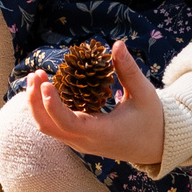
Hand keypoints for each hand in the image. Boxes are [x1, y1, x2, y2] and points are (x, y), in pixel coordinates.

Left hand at [24, 40, 166, 167]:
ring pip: (48, 127)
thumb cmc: (152, 120)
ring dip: (37, 103)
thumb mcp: (144, 93)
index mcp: (101, 133)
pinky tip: (45, 87)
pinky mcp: (78, 138)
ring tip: (36, 77)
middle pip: (48, 126)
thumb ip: (128, 70)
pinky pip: (54, 125)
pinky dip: (45, 107)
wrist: (155, 147)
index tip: (45, 83)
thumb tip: (117, 45)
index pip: (68, 123)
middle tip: (36, 73)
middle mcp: (85, 141)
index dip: (53, 104)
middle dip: (35, 101)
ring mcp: (79, 142)